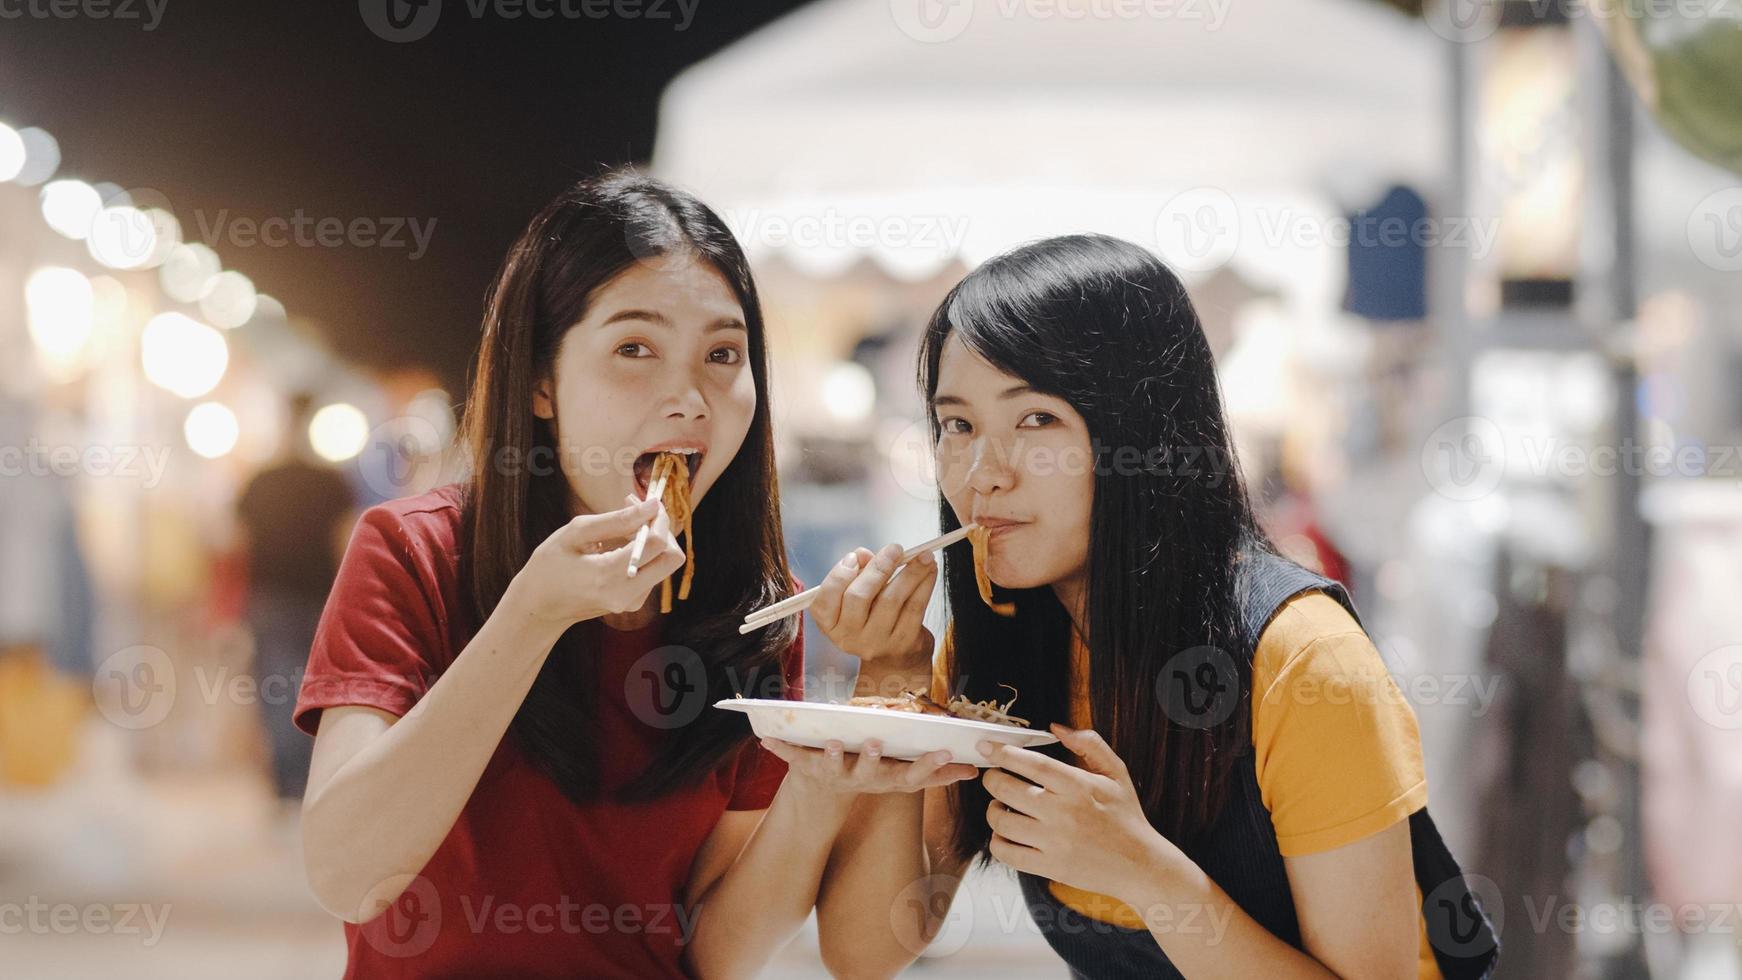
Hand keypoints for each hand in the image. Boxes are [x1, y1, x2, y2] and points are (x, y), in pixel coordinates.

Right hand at [503, 494, 684, 627]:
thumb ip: (617, 520)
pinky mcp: (634, 602)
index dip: (658, 517)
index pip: (657, 543)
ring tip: (622, 523)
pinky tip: (621, 542)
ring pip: (664, 563)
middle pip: (672, 558)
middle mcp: (627, 594)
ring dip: (651, 539)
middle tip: (637, 510)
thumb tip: (652, 505)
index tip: (645, 501)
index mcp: (609, 576)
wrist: (539, 606)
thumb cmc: (550, 565)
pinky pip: (653, 571)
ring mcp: (632, 602)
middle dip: (662, 529)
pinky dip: (644, 553)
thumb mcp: (576, 533)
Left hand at [758, 737, 977, 799]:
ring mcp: (833, 773)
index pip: (911, 775)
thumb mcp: (902, 775)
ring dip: (833, 755)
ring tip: (834, 743)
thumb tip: (974, 769)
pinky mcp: (806, 767)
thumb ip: (937, 772)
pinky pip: (791, 757)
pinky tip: (765, 737)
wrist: (821, 798)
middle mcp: (861, 778)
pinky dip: (778, 748)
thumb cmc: (870, 773)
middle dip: (874, 759)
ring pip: (833, 765)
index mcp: (887, 778)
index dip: (928, 766)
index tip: (943, 751)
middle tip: (878, 744)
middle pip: (870, 771)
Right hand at [811, 543, 937, 687]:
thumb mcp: (858, 593)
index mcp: (829, 624)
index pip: (825, 601)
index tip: (855, 556)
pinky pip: (914, 608)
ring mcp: (875, 643)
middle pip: (858, 597)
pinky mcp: (902, 643)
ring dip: (910, 573)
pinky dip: (924, 585)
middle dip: (878, 568)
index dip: (838, 576)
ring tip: (923, 555)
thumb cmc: (871, 611)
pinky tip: (930, 570)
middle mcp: (848, 637)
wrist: (895, 653)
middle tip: (895, 549)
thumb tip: (864, 554)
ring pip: (892, 600)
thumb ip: (858, 572)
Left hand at [979, 725, 1186, 907]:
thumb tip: (1056, 728)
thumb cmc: (1126, 816)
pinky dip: (997, 841)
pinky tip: (1006, 834)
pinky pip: (1006, 852)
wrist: (1140, 864)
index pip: (1030, 763)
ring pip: (1000, 820)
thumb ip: (1089, 744)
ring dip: (994, 809)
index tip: (986, 747)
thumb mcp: (1116, 773)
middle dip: (992, 778)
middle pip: (1005, 788)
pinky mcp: (1048, 866)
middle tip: (995, 777)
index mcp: (1077, 785)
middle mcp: (1062, 812)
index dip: (1002, 752)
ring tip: (1002, 806)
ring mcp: (1053, 841)